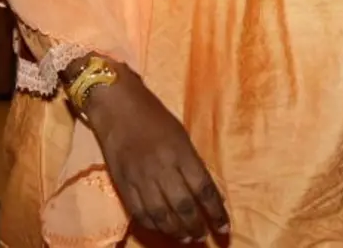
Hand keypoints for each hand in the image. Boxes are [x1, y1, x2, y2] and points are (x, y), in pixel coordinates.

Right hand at [86, 65, 229, 241]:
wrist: (118, 107)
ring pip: (162, 215)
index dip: (216, 212)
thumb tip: (204, 191)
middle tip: (205, 236)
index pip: (204, 188)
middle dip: (197, 226)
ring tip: (187, 238)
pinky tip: (163, 229)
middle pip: (184, 206)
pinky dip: (154, 226)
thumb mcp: (181, 134)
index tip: (225, 227)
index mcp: (181, 152)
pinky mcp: (123, 184)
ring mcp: (141, 178)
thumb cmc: (154, 116)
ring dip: (177, 231)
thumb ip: (191, 162)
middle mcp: (162, 168)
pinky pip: (140, 213)